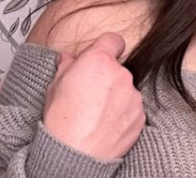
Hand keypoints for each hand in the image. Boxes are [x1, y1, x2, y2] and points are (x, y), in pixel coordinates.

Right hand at [43, 32, 145, 160]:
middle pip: (117, 68)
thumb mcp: (55, 87)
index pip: (113, 40)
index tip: (101, 55)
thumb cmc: (62, 122)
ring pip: (125, 89)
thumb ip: (66, 67)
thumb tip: (68, 59)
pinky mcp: (140, 115)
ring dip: (115, 96)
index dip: (106, 47)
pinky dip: (122, 113)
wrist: (74, 154)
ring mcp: (133, 95)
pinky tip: (105, 123)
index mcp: (99, 61)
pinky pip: (132, 108)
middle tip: (89, 94)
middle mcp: (121, 74)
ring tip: (96, 113)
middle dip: (106, 77)